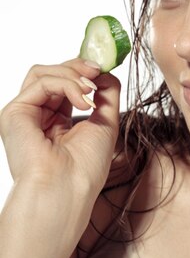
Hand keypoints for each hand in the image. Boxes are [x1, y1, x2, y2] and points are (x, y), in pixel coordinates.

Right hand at [0, 59, 120, 243]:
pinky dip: (66, 84)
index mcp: (56, 122)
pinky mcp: (15, 113)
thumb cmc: (85, 168)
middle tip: (98, 70)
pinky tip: (83, 101)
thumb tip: (106, 71)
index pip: (65, 84)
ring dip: (73, 75)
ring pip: (44, 73)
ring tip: (90, 91)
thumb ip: (107, 94)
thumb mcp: (105, 123)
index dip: (83, 72)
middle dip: (78, 67)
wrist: (68, 189)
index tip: (103, 69)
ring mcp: (25, 114)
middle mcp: (37, 116)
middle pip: (52, 73)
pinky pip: (41, 82)